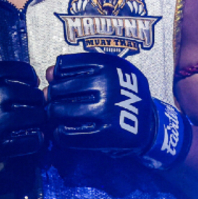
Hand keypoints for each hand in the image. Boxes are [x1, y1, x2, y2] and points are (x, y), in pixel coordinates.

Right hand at [0, 60, 45, 189]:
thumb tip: (16, 75)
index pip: (22, 71)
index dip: (30, 78)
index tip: (30, 85)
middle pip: (33, 95)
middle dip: (37, 101)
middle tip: (33, 106)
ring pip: (36, 116)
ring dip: (38, 119)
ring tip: (34, 122)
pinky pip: (30, 141)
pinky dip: (35, 140)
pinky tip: (32, 139)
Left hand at [47, 53, 191, 169]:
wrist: (149, 124)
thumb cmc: (121, 94)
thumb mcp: (106, 73)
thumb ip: (76, 69)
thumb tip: (47, 74)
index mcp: (109, 64)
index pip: (63, 66)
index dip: (58, 77)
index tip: (63, 84)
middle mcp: (108, 84)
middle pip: (57, 89)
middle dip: (52, 97)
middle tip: (58, 103)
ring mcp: (108, 110)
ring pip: (58, 111)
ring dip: (54, 115)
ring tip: (60, 117)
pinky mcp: (106, 134)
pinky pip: (66, 135)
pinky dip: (59, 134)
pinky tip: (65, 131)